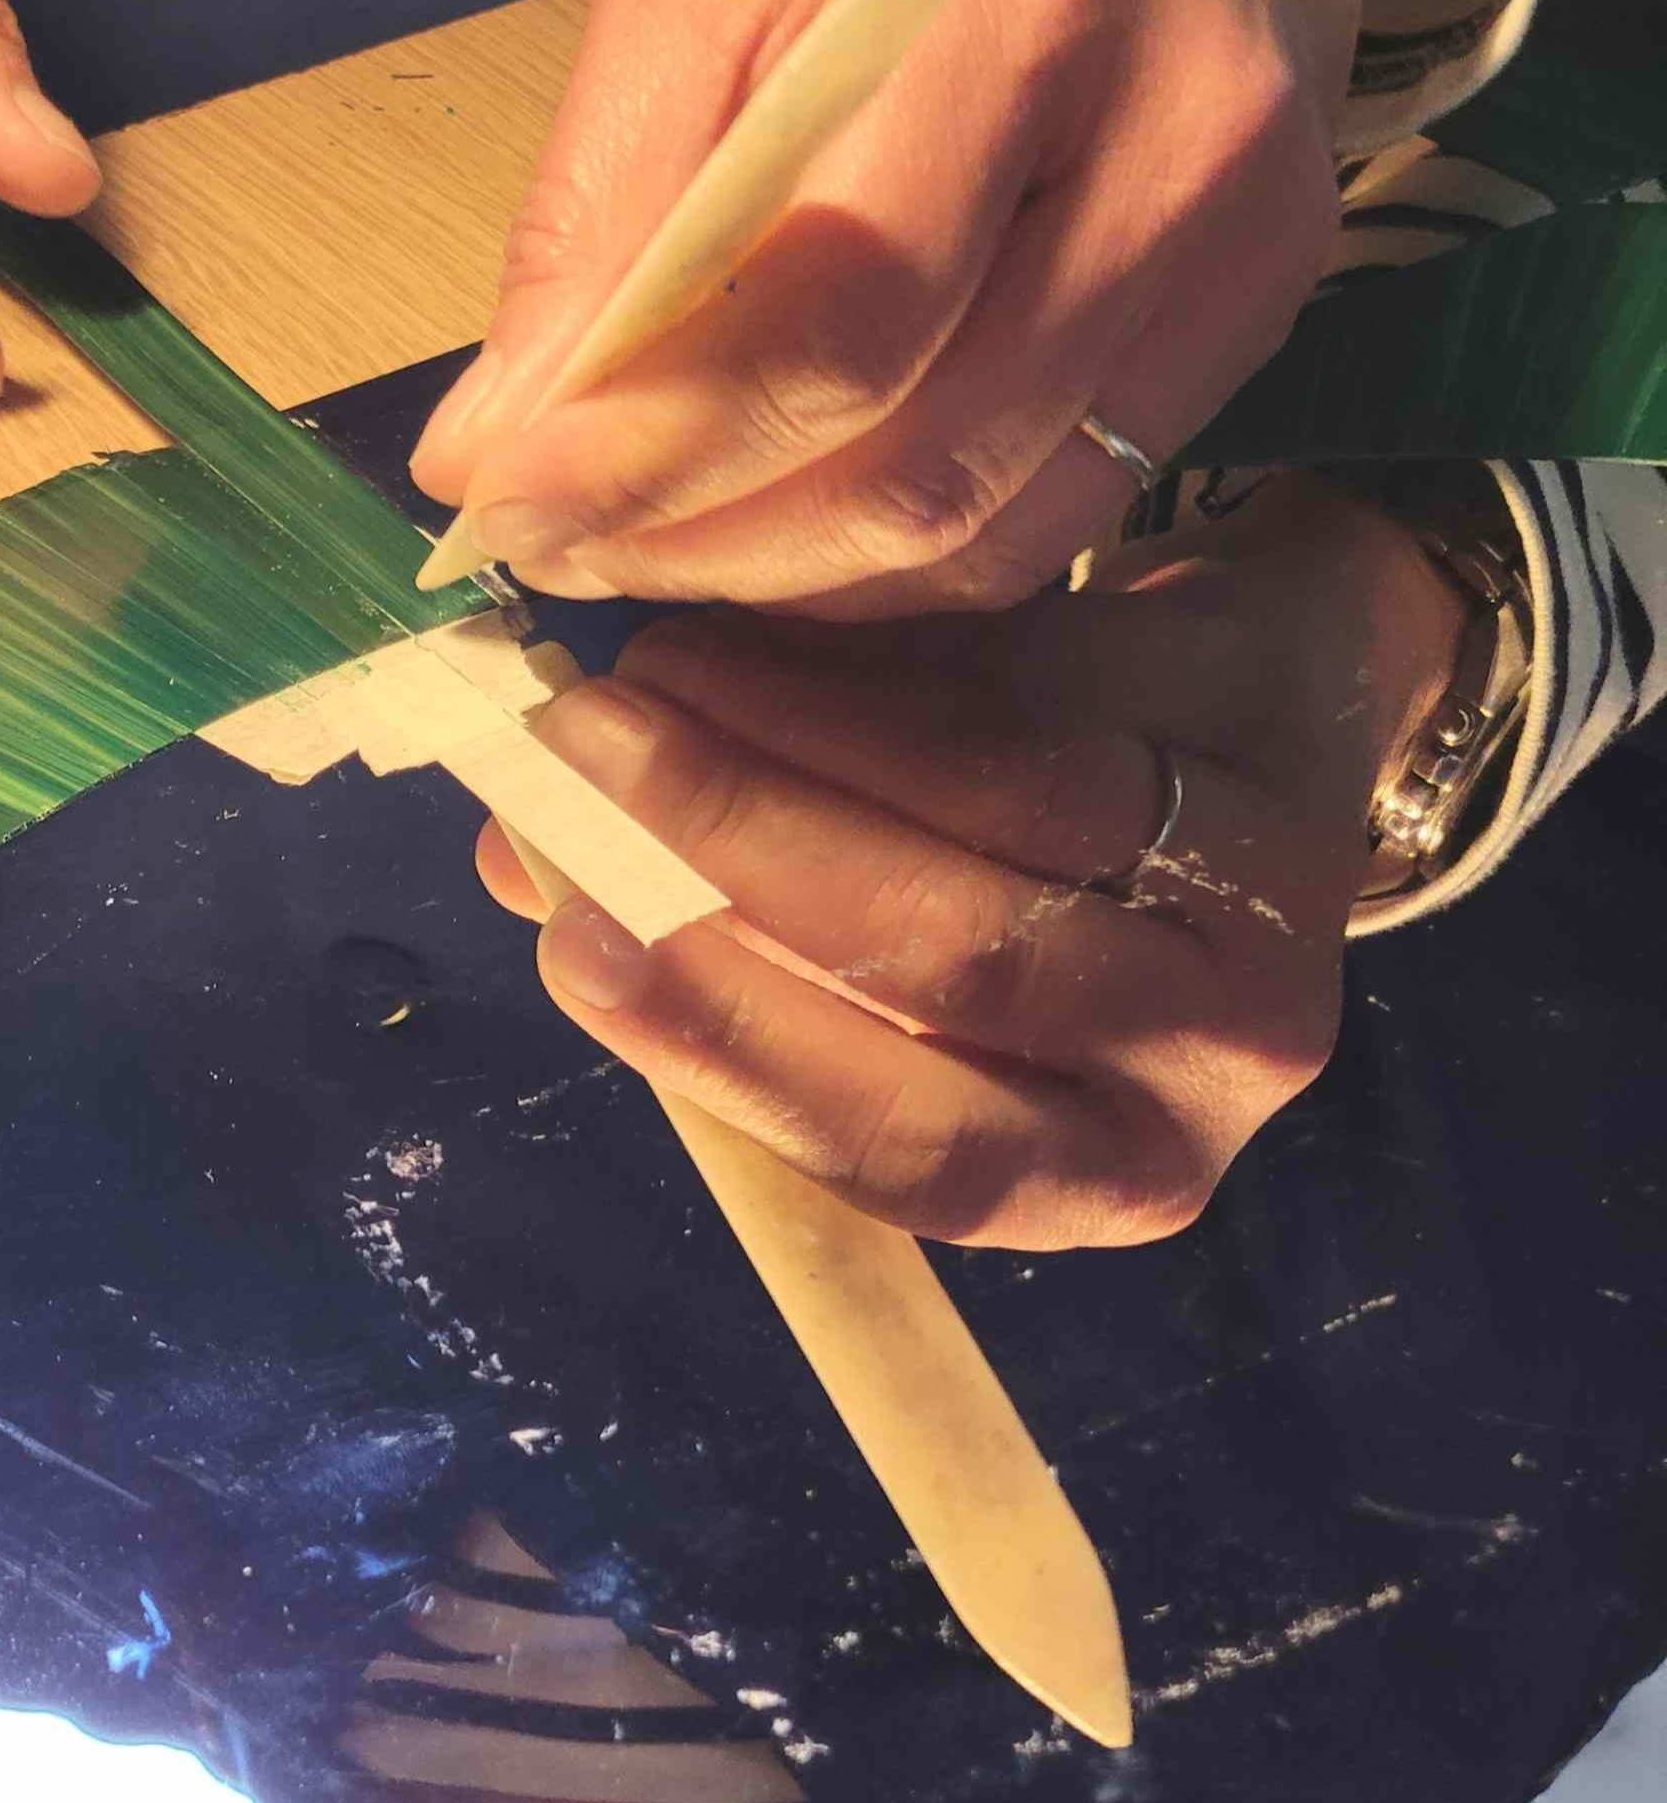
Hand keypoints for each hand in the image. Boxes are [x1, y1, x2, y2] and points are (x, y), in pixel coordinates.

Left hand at [414, 0, 1389, 613]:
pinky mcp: (1245, 320)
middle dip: (699, 546)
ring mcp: (1235, 248)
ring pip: (976, 529)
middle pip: (912, 463)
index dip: (653, 454)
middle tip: (562, 550)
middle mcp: (1173, 140)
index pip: (832, 319)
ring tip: (653, 549)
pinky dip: (885, 574)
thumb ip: (603, 204)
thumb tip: (488, 444)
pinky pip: (1042, 530)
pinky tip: (784, 539)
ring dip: (780, 584)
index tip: (506, 511)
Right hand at [480, 476, 1467, 1248]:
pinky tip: (746, 629)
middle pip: (959, 964)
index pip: (916, 1148)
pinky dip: (875, 660)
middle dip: (736, 850)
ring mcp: (1272, 909)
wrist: (1249, 738)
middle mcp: (1208, 1072)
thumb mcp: (874, 975)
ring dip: (786, 730)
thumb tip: (524, 868)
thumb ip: (716, 949)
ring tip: (635, 678)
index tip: (577, 946)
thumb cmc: (1020, 904)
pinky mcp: (1279, 743)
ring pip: (1003, 806)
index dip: (740, 1047)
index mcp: (1095, 1174)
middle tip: (576, 755)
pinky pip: (1047, 687)